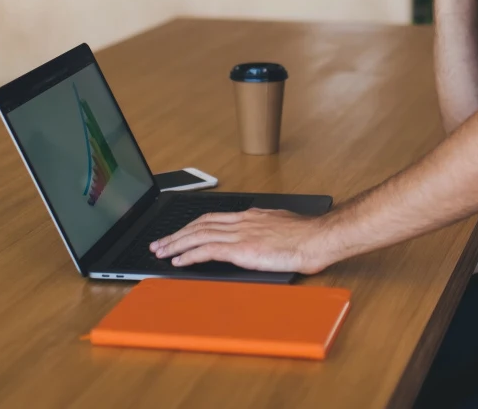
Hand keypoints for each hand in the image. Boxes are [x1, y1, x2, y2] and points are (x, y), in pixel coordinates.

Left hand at [149, 208, 330, 273]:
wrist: (318, 238)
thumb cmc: (307, 236)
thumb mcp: (281, 225)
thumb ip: (266, 228)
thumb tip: (260, 236)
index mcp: (250, 216)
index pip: (212, 218)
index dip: (192, 226)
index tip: (180, 232)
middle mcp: (241, 221)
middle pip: (199, 225)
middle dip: (176, 234)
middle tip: (160, 243)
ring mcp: (240, 234)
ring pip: (198, 236)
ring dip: (176, 244)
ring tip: (160, 252)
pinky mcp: (241, 249)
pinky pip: (207, 250)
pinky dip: (189, 255)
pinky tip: (178, 262)